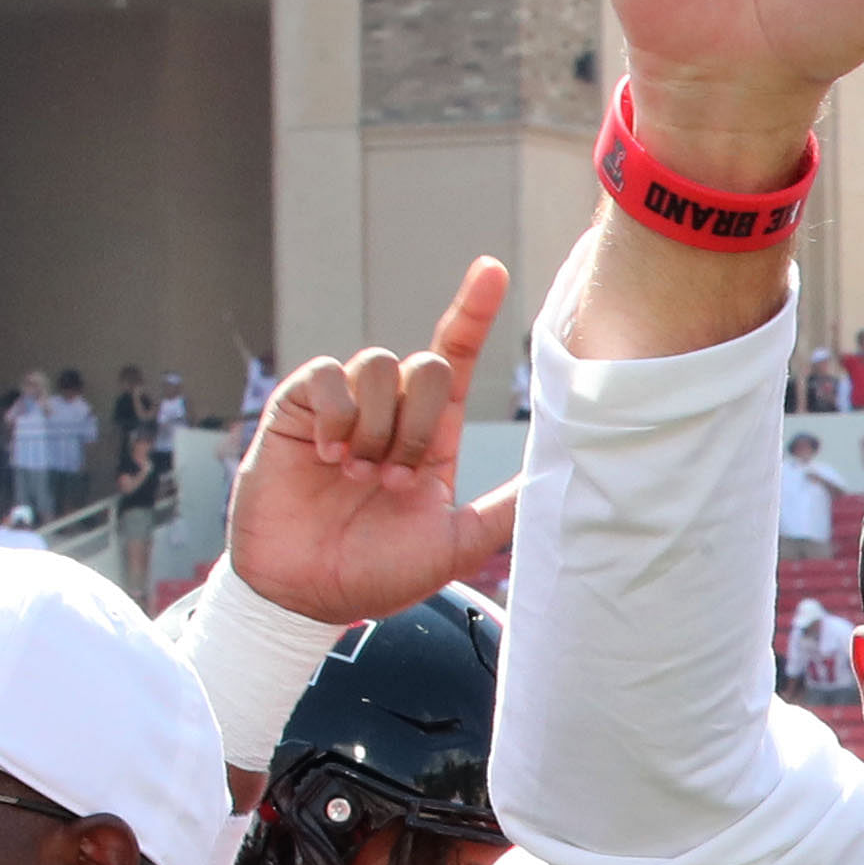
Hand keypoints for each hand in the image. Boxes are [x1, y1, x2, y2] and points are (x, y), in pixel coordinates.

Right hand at [228, 257, 518, 627]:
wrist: (304, 594)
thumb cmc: (376, 573)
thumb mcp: (455, 545)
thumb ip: (506, 511)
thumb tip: (566, 482)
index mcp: (433, 437)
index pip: (457, 360)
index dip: (473, 312)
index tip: (493, 270)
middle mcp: (392, 414)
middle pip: (428, 365)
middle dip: (420, 426)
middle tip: (394, 481)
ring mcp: (344, 409)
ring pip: (379, 366)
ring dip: (378, 428)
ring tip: (357, 475)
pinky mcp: (297, 408)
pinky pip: (328, 374)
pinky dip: (336, 415)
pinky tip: (325, 455)